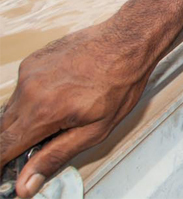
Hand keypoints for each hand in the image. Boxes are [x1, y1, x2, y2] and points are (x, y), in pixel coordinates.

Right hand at [0, 23, 153, 197]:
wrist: (128, 41)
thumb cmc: (120, 83)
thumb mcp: (96, 130)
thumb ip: (55, 156)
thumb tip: (25, 184)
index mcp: (43, 112)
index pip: (2, 148)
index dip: (0, 165)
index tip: (4, 173)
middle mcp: (29, 90)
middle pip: (3, 130)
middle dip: (14, 144)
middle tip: (41, 143)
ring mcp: (29, 72)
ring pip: (10, 109)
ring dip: (24, 120)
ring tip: (60, 114)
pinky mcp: (33, 60)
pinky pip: (22, 89)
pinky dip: (31, 99)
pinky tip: (59, 95)